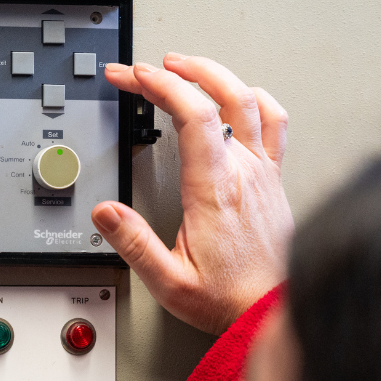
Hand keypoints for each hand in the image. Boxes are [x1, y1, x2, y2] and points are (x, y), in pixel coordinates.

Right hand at [94, 54, 292, 334]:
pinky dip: (255, 99)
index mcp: (215, 189)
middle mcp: (244, 173)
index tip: (132, 75)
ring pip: (248, 100)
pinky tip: (242, 95)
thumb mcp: (170, 283)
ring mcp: (263, 173)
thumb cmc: (228, 300)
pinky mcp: (273, 182)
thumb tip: (105, 212)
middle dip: (179, 71)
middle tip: (147, 67)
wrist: (273, 314)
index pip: (192, 114)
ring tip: (187, 67)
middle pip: (218, 96)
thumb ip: (135, 244)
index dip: (160, 85)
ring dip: (216, 75)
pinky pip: (274, 123)